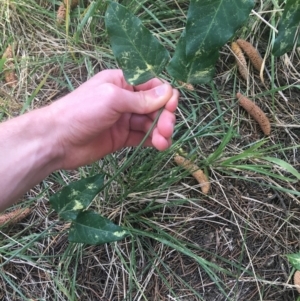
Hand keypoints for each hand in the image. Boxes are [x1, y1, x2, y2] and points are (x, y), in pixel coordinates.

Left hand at [51, 69, 178, 168]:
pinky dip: (153, 141)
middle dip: (164, 116)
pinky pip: (143, 137)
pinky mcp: (122, 137)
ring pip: (150, 123)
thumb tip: (169, 92)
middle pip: (154, 105)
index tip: (171, 107)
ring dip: (160, 131)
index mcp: (122, 82)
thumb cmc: (81, 112)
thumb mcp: (112, 99)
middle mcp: (125, 99)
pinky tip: (160, 145)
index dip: (165, 95)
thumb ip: (141, 99)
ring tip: (164, 142)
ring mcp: (124, 120)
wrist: (57, 140)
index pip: (152, 85)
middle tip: (167, 129)